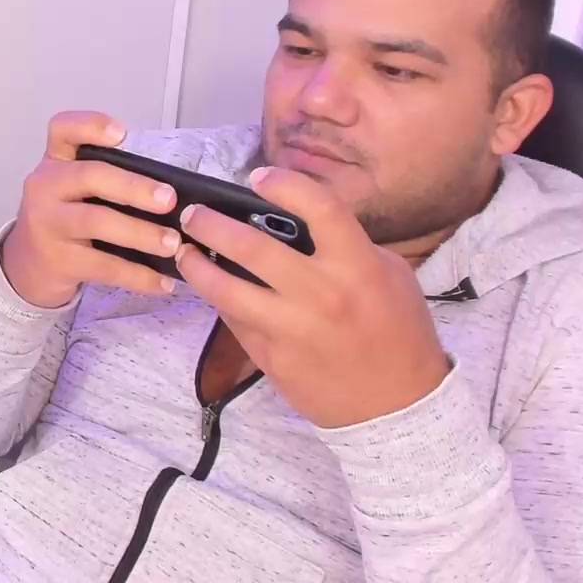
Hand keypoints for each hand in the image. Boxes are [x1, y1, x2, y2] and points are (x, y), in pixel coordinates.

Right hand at [0, 112, 183, 307]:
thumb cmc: (62, 219)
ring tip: (172, 244)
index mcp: (55, 162)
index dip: (90, 126)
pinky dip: (138, 275)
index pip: (62, 130)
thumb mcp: (69, 190)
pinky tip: (162, 283)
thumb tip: (169, 193)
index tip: (121, 134)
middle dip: (133, 187)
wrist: (26, 267)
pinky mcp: (57, 260)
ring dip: (140, 233)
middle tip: (168, 200)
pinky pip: (104, 266)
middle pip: (90, 177)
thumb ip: (105, 180)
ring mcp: (48, 224)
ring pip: (97, 222)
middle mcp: (45, 187)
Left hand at [173, 167, 448, 428]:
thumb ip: (347, 246)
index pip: (319, 208)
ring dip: (197, 266)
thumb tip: (298, 222)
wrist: (397, 406)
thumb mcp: (389, 276)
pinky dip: (219, 301)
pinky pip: (235, 322)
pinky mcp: (272, 358)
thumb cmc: (399, 331)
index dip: (284, 184)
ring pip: (227, 290)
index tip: (258, 177)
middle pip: (252, 247)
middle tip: (194, 214)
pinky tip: (210, 288)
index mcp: (357, 266)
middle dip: (213, 224)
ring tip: (183, 251)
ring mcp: (292, 329)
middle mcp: (321, 294)